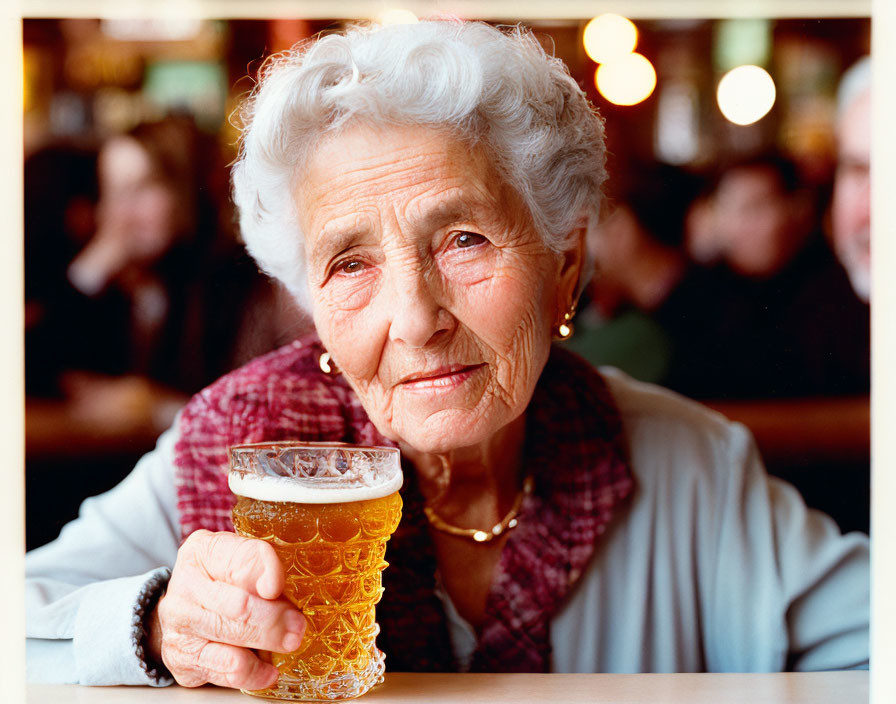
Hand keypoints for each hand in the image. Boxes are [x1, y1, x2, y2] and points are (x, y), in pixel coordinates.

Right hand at [148, 530, 305, 688]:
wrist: (187, 611)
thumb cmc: (225, 582)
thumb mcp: (243, 560)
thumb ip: (263, 568)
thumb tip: (280, 590)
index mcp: (203, 551)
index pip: (239, 556)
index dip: (263, 570)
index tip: (276, 588)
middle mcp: (185, 586)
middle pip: (238, 605)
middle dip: (274, 618)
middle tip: (297, 627)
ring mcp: (179, 625)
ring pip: (231, 639)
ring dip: (267, 643)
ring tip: (289, 642)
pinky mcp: (182, 659)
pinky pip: (227, 670)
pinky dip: (253, 672)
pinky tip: (267, 668)